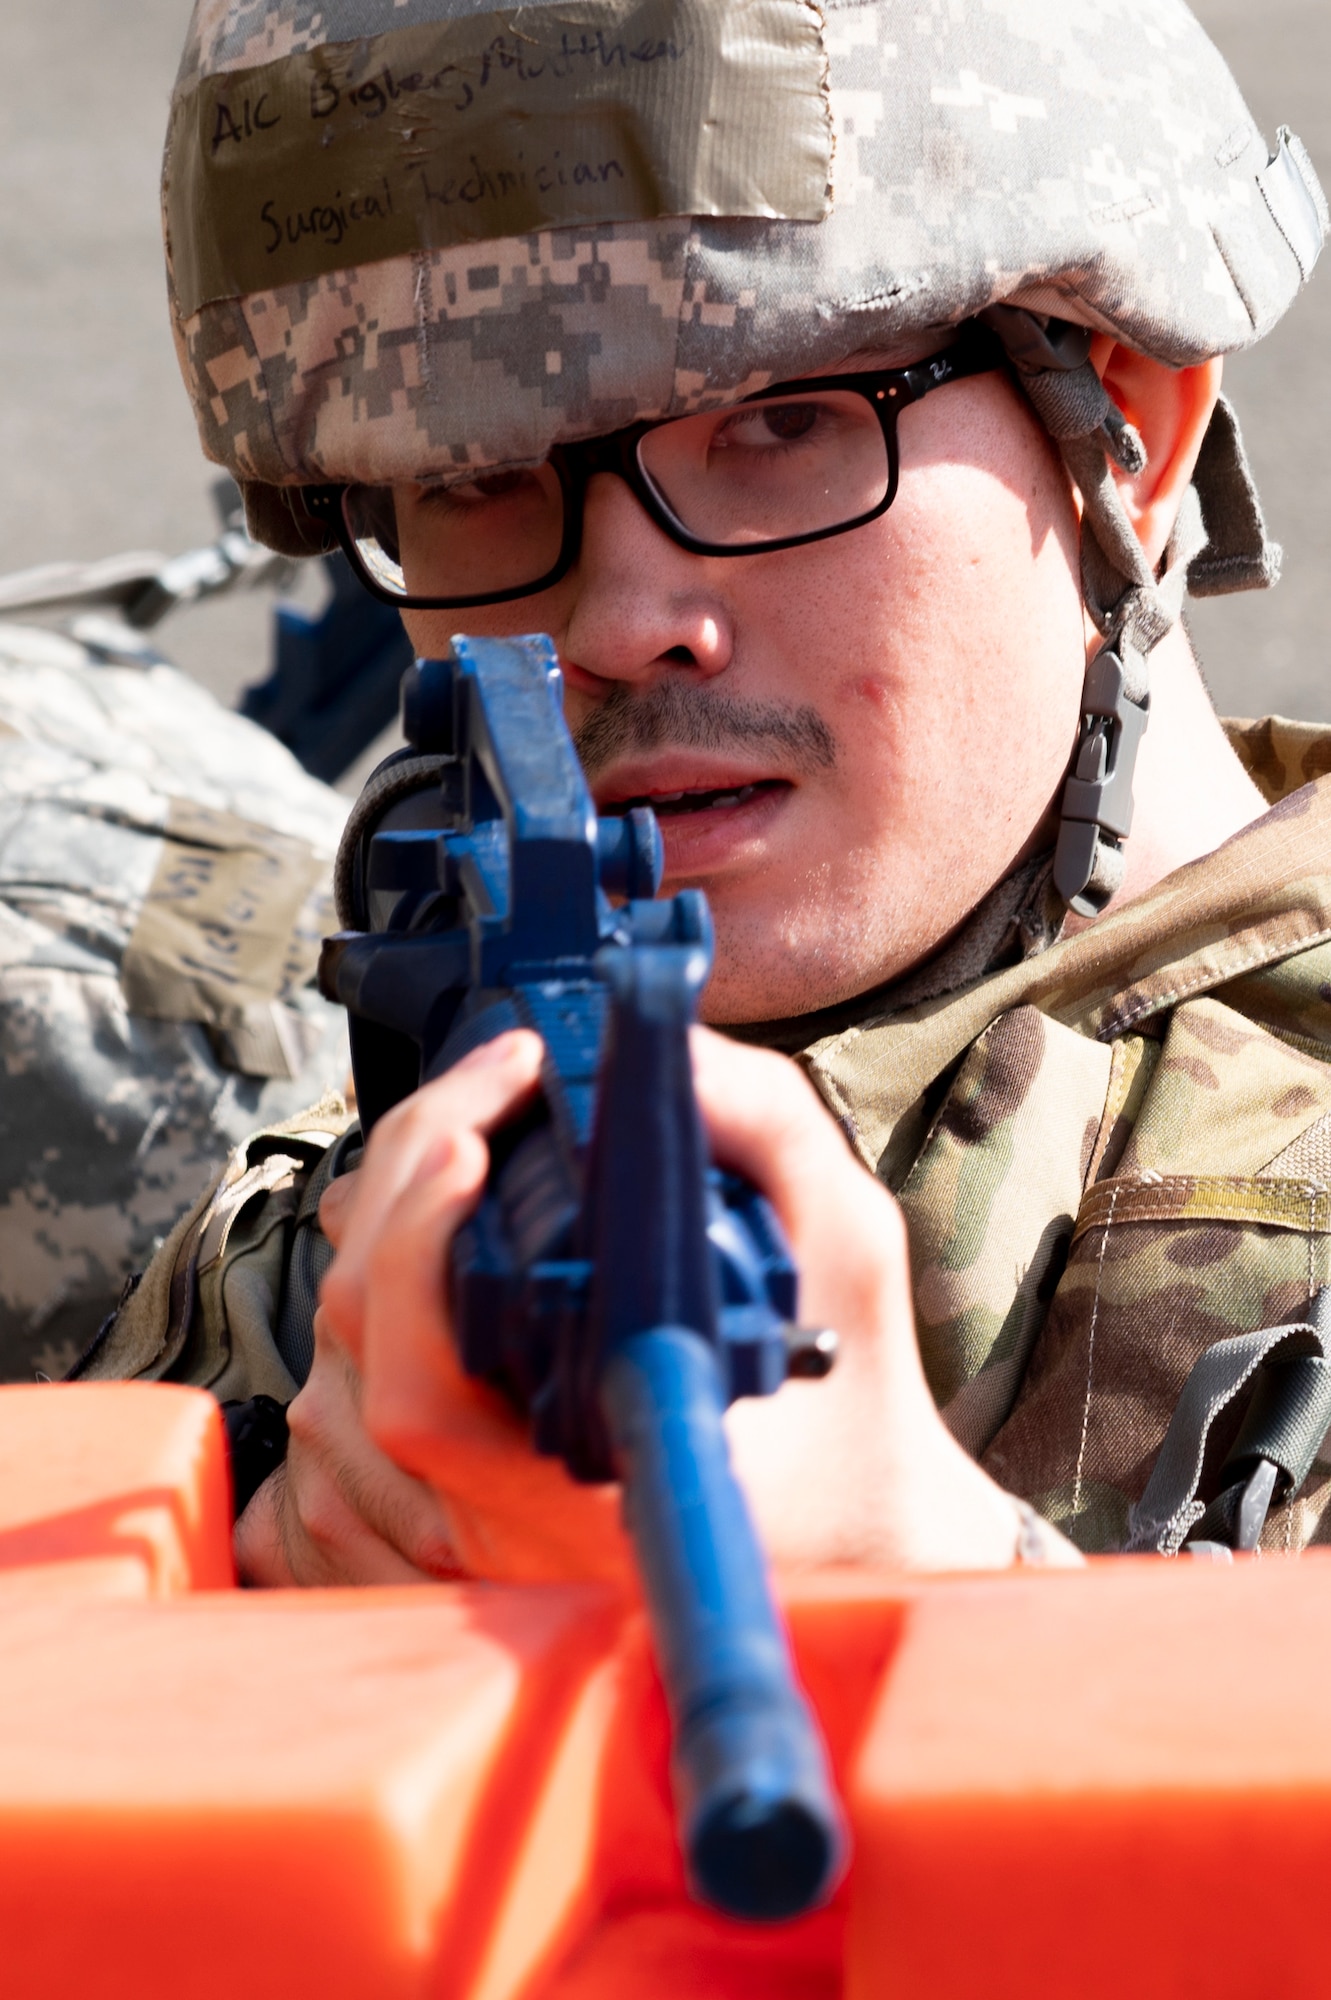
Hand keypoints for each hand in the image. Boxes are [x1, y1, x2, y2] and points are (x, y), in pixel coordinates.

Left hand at [270, 1025, 1028, 1585]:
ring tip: (457, 1149)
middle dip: (405, 1179)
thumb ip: (765, 1130)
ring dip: (373, 1245)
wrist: (867, 1547)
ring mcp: (470, 1546)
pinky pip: (339, 1439)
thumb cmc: (856, 1417)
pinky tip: (421, 1259)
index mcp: (589, 1471)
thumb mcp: (849, 1249)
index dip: (417, 1232)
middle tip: (494, 1088)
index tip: (481, 1122)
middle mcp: (505, 1528)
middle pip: (362, 1343)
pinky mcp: (459, 1541)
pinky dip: (362, 1330)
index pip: (422, 1378)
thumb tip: (659, 1049)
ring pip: (332, 1387)